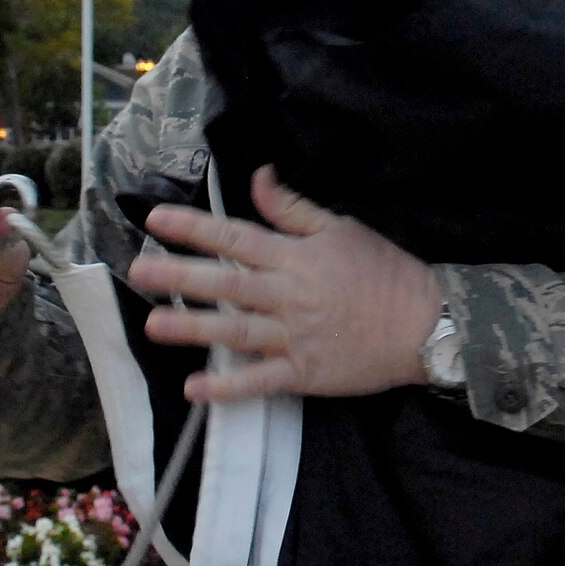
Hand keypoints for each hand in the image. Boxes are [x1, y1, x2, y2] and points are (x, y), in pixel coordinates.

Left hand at [129, 165, 441, 403]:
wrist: (426, 325)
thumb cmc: (384, 272)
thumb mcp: (341, 228)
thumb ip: (292, 208)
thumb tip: (258, 176)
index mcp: (297, 257)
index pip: (236, 238)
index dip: (194, 228)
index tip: (155, 221)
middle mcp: (290, 296)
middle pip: (227, 284)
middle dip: (181, 276)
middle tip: (139, 272)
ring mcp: (296, 337)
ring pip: (237, 331)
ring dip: (193, 328)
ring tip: (153, 325)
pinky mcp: (305, 373)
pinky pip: (261, 382)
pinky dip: (228, 387)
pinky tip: (195, 389)